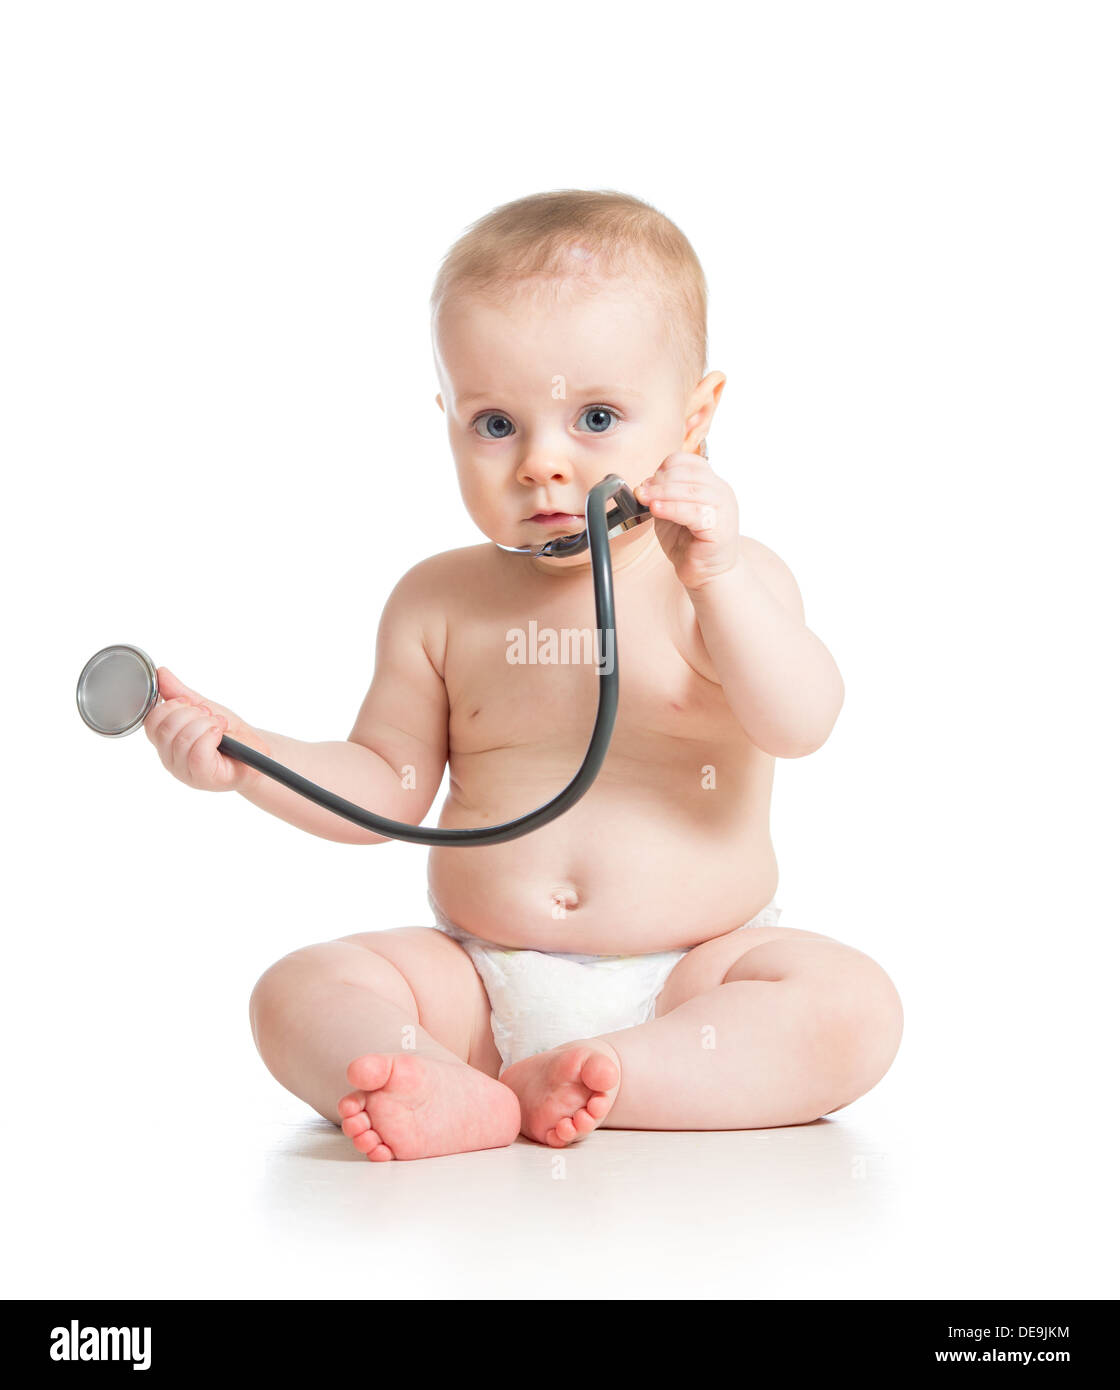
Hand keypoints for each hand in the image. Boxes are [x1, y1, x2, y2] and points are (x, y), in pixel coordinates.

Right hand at [143, 667, 265, 792]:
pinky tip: (220, 735)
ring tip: (219, 726)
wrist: (256, 750)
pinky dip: (211, 736)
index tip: (193, 704)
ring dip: (206, 724)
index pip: (151, 722)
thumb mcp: (202, 708)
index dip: (172, 706)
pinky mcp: (204, 778)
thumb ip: (179, 693)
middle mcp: (170, 759)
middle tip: (210, 716)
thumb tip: (161, 674)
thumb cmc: (229, 732)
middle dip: (192, 713)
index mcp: (166, 742)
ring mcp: (185, 772)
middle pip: (165, 729)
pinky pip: (198, 753)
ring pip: (182, 739)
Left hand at [634, 451, 739, 589]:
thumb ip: (662, 497)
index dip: (665, 468)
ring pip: (690, 490)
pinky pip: (694, 512)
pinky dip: (672, 508)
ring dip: (663, 493)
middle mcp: (721, 492)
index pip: (690, 461)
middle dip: (659, 481)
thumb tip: (644, 485)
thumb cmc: (690, 544)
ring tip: (645, 499)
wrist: (708, 574)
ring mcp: (724, 509)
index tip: (648, 482)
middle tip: (641, 492)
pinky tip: (656, 509)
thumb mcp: (671, 513)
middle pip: (689, 473)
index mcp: (711, 483)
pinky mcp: (720, 528)